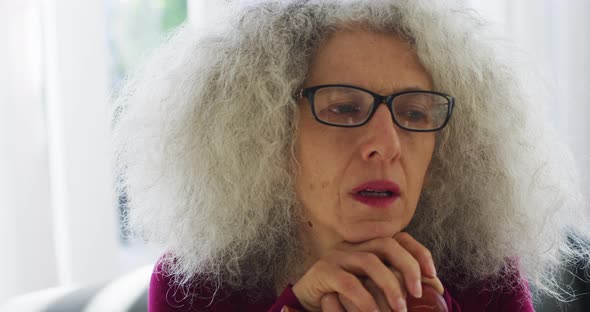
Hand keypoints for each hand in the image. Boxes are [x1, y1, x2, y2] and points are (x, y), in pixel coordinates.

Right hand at [291, 232, 437, 311]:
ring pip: (370, 261)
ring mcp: (338, 256)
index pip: (400, 239)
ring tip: (400, 309)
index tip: (433, 276)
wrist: (309, 301)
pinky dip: (364, 299)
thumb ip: (396, 285)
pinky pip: (348, 283)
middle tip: (418, 293)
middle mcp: (355, 246)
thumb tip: (433, 290)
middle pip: (387, 243)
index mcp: (370, 247)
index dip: (420, 253)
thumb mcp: (375, 289)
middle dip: (408, 267)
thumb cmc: (347, 297)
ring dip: (389, 285)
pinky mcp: (323, 271)